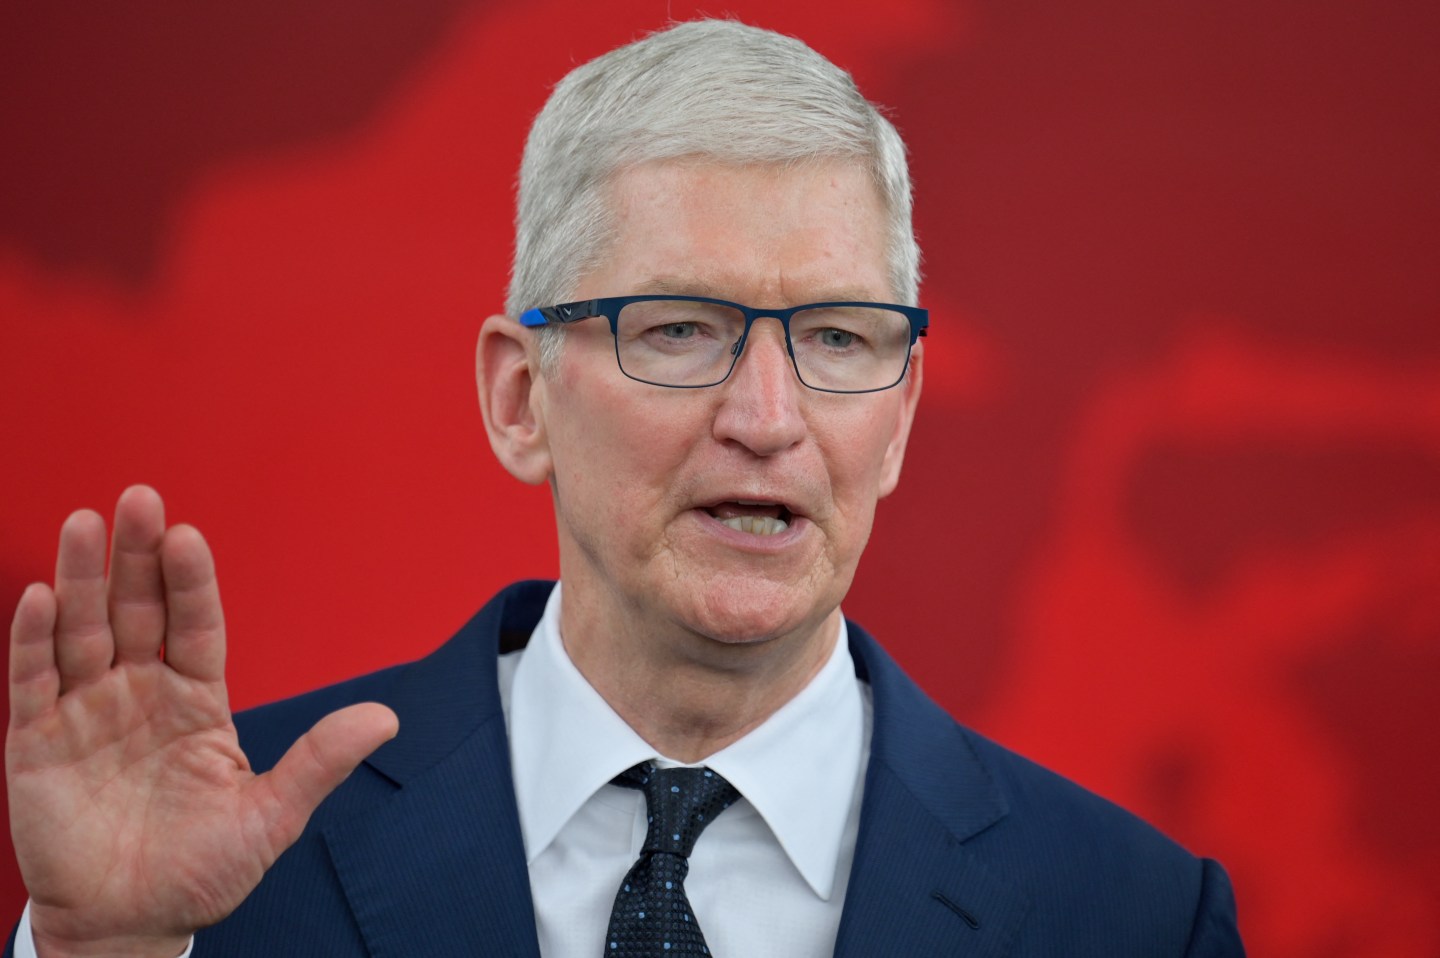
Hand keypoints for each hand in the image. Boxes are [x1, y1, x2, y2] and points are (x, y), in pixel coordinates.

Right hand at [7, 486, 398, 957]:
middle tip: (140, 500)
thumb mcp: (270, 817)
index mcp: (197, 700)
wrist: (131, 925)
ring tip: (86, 523)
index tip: (192, 535)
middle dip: (138, 556)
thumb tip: (386, 717)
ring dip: (82, 578)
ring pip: (83, 632)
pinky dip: (35, 640)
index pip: (196, 626)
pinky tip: (43, 596)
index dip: (192, 582)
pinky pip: (33, 681)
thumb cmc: (200, 871)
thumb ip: (318, 762)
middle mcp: (141, 693)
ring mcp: (87, 712)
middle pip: (138, 610)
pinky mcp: (36, 742)